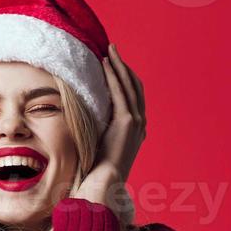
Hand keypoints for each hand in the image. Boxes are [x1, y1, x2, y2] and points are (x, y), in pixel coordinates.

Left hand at [91, 43, 145, 182]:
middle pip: (135, 86)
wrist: (106, 180)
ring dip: (120, 65)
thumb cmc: (99, 166)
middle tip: (113, 50)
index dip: (126, 77)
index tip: (115, 64)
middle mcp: (141, 122)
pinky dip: (115, 75)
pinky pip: (121, 92)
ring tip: (110, 50)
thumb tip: (89, 120)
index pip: (134, 95)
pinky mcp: (127, 121)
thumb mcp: (103, 144)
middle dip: (124, 66)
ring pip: (130, 85)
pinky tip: (106, 64)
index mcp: (137, 128)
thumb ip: (103, 130)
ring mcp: (137, 121)